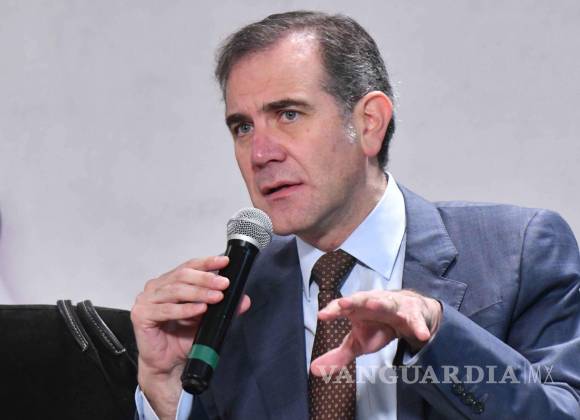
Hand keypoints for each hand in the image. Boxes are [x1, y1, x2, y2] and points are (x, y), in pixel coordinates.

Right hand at [130, 256, 250, 418]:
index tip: (225, 262)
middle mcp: (156, 287)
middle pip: (182, 276)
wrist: (168, 364)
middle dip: (206, 279)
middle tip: (224, 284)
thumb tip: (245, 300)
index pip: (189, 266)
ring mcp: (146, 300)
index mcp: (168, 282)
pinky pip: (167, 310)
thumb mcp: (208, 320)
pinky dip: (185, 309)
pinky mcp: (141, 315)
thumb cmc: (182, 339)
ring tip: (216, 297)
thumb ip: (223, 308)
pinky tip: (200, 310)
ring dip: (199, 293)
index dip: (207, 263)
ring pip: (176, 290)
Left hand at [310, 289, 440, 376]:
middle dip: (353, 300)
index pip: (341, 307)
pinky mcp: (412, 314)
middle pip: (361, 299)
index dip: (332, 310)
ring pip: (387, 303)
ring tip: (375, 305)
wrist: (407, 316)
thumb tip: (313, 370)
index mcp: (357, 308)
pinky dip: (419, 327)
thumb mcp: (357, 343)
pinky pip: (416, 321)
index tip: (321, 316)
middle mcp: (373, 303)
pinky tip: (422, 336)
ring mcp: (393, 306)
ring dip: (381, 303)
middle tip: (343, 304)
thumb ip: (338, 356)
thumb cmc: (376, 326)